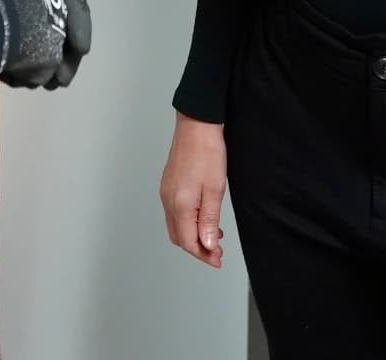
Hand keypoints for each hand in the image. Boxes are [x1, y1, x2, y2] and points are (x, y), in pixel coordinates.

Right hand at [158, 114, 226, 267]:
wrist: (197, 125)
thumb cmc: (207, 152)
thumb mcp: (215, 189)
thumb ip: (209, 219)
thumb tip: (208, 245)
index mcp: (180, 204)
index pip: (188, 242)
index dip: (204, 254)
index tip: (218, 259)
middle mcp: (168, 201)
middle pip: (179, 237)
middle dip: (197, 249)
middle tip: (217, 253)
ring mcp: (166, 192)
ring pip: (176, 226)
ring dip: (193, 236)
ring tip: (213, 237)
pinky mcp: (169, 185)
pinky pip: (175, 213)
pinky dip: (188, 222)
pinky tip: (203, 219)